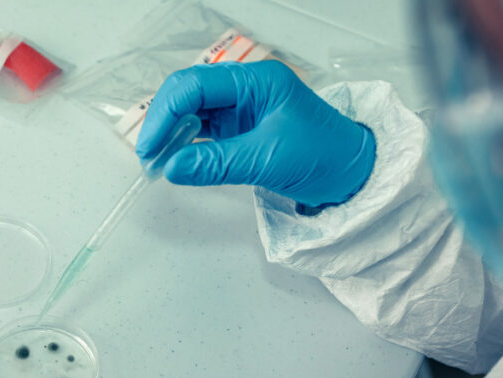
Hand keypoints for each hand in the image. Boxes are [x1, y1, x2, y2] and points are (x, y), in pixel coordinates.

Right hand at [136, 61, 375, 206]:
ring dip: (170, 135)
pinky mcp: (237, 129)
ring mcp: (240, 108)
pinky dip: (183, 145)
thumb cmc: (324, 155)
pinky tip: (173, 161)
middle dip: (162, 121)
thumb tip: (172, 167)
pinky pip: (200, 131)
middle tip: (148, 156)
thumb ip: (215, 163)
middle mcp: (244, 88)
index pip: (195, 85)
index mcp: (255, 80)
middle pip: (187, 93)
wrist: (353, 173)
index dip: (166, 113)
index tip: (151, 146)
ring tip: (155, 162)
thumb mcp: (266, 160)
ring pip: (190, 112)